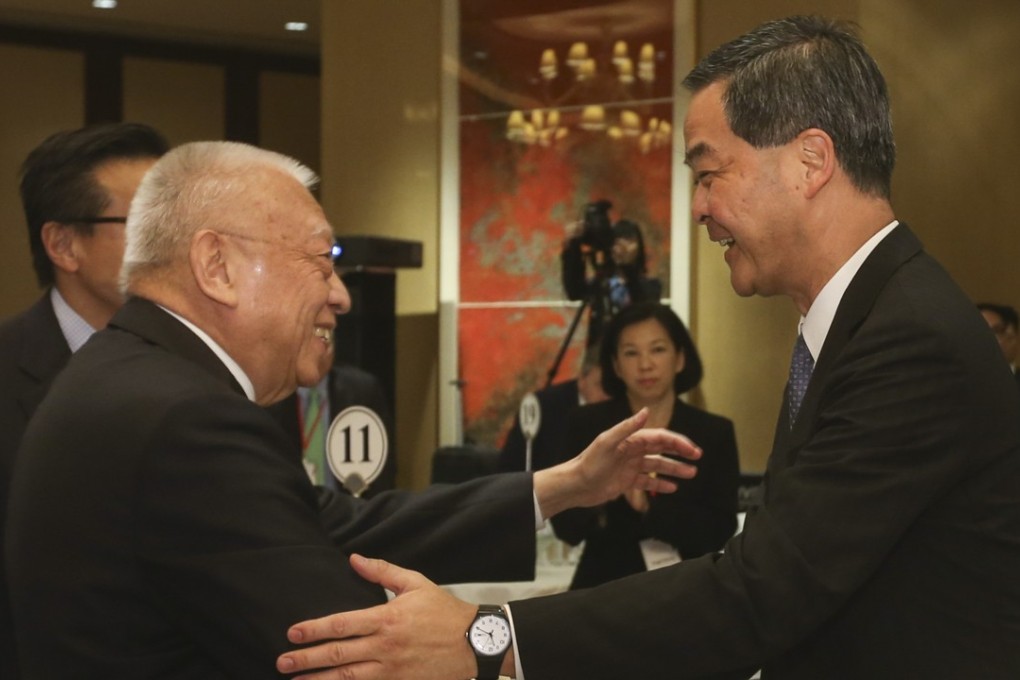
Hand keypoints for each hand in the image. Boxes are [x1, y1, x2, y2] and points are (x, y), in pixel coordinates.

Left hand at [277, 555, 481, 679]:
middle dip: (306, 658)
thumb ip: (382, 571)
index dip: (313, 629)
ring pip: (347, 678)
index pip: (341, 625)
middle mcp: (384, 647)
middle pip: (337, 655)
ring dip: (319, 679)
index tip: (292, 632)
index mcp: (386, 618)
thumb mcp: (415, 584)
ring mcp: (391, 671)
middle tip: (282, 661)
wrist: (474, 643)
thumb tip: (354, 559)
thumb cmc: (445, 612)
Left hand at [533, 408, 699, 518]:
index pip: (660, 437)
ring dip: (675, 469)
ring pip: (658, 466)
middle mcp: (633, 450)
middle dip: (681, 452)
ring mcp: (631, 466)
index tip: (692, 450)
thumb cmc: (589, 462)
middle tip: (698, 457)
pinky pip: (648, 481)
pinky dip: (660, 484)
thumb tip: (646, 410)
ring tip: (691, 473)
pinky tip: (672, 488)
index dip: (678, 442)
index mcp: (631, 439)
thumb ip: (628, 427)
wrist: (575, 485)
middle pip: (662, 449)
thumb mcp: (607, 442)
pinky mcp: (627, 481)